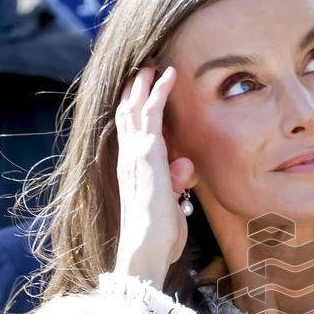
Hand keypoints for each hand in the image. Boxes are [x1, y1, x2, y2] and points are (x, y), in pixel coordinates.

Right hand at [112, 66, 194, 288]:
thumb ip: (177, 182)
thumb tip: (186, 166)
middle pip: (127, 113)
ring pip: (136, 109)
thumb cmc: (160, 233)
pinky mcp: (147, 157)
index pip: (131, 131)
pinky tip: (165, 78)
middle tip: (145, 66)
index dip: (134, 108)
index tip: (143, 89)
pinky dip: (158, 94)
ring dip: (145, 84)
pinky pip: (151, 116)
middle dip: (135, 89)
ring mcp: (135, 156)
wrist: (147, 249)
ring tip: (154, 64)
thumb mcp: (172, 202)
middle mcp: (129, 159)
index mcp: (132, 169)